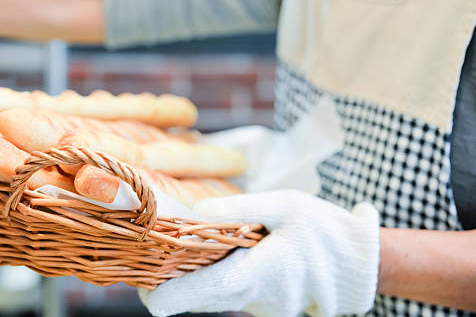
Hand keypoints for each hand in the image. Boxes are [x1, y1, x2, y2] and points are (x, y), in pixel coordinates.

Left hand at [139, 190, 379, 316]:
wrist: (364, 263)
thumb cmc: (324, 230)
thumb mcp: (283, 205)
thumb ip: (238, 209)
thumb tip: (195, 211)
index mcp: (256, 273)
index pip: (200, 293)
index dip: (169, 295)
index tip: (146, 294)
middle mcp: (255, 299)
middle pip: (201, 297)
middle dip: (176, 281)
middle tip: (159, 256)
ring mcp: (264, 307)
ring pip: (217, 296)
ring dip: (199, 276)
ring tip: (192, 245)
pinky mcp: (269, 305)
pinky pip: (234, 294)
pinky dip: (221, 278)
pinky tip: (224, 253)